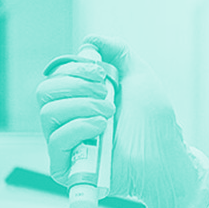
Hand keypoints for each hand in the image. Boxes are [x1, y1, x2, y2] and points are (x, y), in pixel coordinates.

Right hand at [37, 35, 208, 207]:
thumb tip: (90, 40)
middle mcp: (71, 119)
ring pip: (47, 113)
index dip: (75, 69)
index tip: (101, 73)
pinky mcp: (66, 167)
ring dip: (82, 106)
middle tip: (105, 93)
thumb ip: (116, 51)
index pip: (56, 76)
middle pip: (44, 91)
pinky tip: (101, 129)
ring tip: (109, 114)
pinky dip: (79, 128)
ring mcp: (68, 143)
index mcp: (82, 98)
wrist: (164, 156)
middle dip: (76, 85)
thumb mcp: (138, 75)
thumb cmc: (154, 123)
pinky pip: (55, 140)